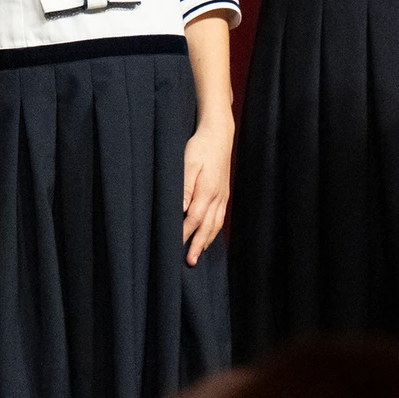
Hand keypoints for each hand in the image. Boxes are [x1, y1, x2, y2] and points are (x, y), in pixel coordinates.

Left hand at [181, 117, 232, 263]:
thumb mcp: (188, 164)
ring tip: (198, 254)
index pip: (193, 219)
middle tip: (189, 262)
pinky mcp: (224, 193)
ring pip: (216, 224)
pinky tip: (209, 235)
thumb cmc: (200, 147)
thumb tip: (181, 210)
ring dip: (207, 240)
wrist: (219, 135)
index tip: (174, 248)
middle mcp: (217, 196)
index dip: (184, 234)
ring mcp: (223, 195)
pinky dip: (214, 230)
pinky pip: (220, 217)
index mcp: (207, 190)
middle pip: (207, 226)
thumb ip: (184, 187)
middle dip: (197, 245)